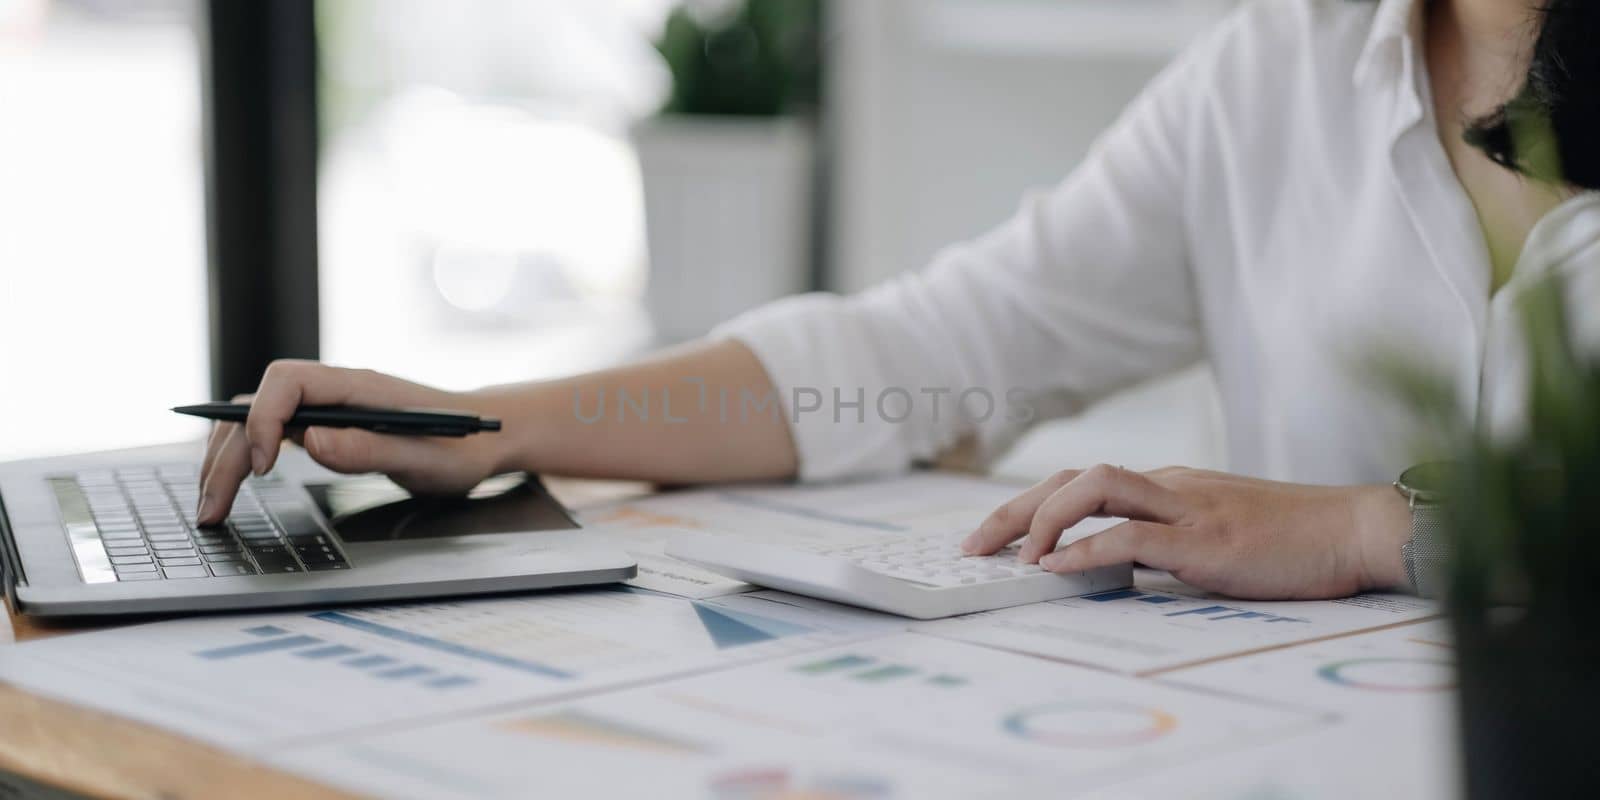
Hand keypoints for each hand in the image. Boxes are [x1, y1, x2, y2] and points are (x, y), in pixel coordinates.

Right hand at [196, 360, 503, 524]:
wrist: (485, 439)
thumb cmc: (463, 448)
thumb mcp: (427, 458)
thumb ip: (372, 449)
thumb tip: (311, 440)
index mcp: (359, 387)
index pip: (287, 380)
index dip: (263, 419)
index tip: (263, 468)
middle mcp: (336, 391)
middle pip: (258, 405)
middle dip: (227, 454)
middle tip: (211, 510)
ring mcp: (327, 408)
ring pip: (256, 419)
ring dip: (225, 458)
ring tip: (210, 508)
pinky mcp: (325, 427)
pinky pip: (270, 433)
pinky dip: (243, 459)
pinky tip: (231, 487)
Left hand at [960, 465, 1411, 599]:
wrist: (1355, 530)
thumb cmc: (1290, 539)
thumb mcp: (1212, 536)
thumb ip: (1162, 544)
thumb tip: (1110, 568)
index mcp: (1166, 484)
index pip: (1078, 482)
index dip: (1026, 506)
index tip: (991, 539)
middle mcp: (1167, 484)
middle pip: (1070, 478)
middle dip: (1012, 509)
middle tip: (973, 546)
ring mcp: (1187, 506)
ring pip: (1094, 487)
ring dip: (1043, 519)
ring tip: (1017, 558)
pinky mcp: (1208, 540)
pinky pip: (1133, 534)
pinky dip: (1088, 548)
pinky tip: (1059, 568)